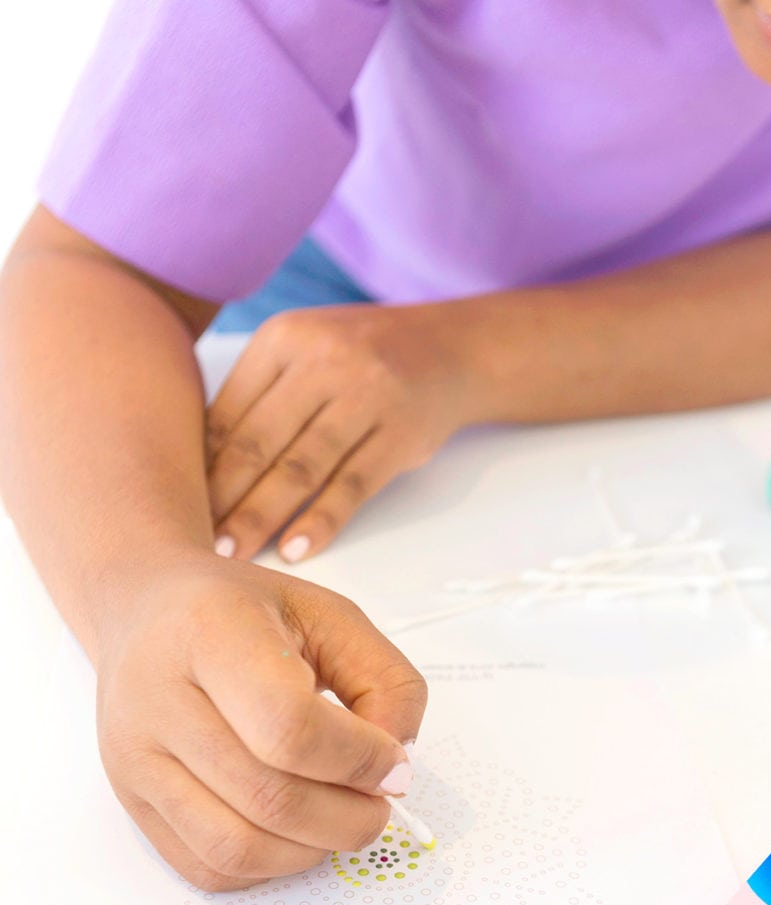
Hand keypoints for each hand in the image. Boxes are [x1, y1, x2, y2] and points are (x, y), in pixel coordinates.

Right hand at [95, 553, 426, 889]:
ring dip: (312, 850)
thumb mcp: (331, 616)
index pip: (290, 726)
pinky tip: (292, 830)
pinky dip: (268, 866)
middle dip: (350, 817)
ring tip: (340, 818)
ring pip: (237, 848)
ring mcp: (134, 758)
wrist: (145, 612)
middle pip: (269, 798)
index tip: (394, 764)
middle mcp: (156, 698)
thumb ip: (387, 683)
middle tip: (379, 802)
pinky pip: (209, 868)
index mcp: (208, 631)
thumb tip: (395, 770)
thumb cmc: (243, 614)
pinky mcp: (131, 802)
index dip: (359, 760)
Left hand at [205, 303, 476, 561]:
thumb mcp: (303, 351)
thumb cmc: (358, 359)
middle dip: (222, 498)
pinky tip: (295, 549)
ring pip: (301, 469)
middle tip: (195, 540)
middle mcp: (323, 361)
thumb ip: (258, 395)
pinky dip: (320, 522)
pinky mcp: (400, 435)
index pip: (229, 413)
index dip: (200, 467)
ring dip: (261, 517)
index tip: (177, 506)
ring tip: (233, 553)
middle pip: (259, 443)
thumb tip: (199, 467)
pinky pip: (352, 487)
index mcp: (283, 338)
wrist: (448, 349)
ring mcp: (366, 397)